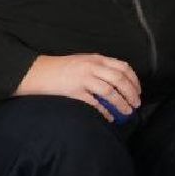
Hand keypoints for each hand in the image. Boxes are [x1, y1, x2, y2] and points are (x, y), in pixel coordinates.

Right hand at [15, 53, 140, 122]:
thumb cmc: (59, 68)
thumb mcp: (82, 61)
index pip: (123, 67)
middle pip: (120, 79)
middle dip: (131, 93)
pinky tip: (109, 117)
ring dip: (122, 103)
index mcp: (96, 59)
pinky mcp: (74, 90)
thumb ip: (99, 67)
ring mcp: (83, 78)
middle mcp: (92, 67)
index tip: (138, 91)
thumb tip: (117, 82)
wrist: (36, 72)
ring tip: (127, 112)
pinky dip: (105, 111)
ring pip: (110, 91)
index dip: (134, 81)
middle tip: (136, 104)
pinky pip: (95, 103)